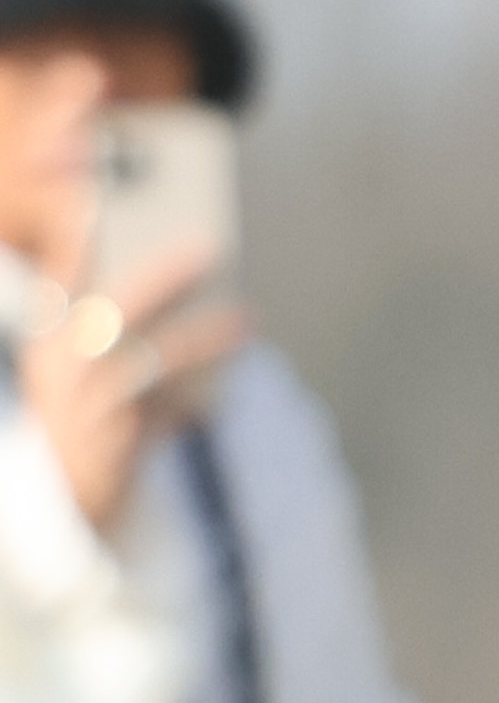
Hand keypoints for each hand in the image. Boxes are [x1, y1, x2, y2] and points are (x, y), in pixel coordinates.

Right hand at [19, 251, 247, 529]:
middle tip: (207, 248)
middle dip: (163, 276)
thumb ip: (96, 321)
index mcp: (49, 343)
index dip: (77, 241)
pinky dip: (199, 403)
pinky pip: (171, 412)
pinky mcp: (120, 444)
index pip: (61, 281)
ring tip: (246, 319)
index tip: (98, 200)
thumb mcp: (69, 368)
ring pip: (155, 359)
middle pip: (116, 310)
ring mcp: (90, 407)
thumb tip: (157, 270)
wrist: (63, 503)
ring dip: (205, 337)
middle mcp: (64, 369)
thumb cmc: (77, 418)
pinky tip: (224, 396)